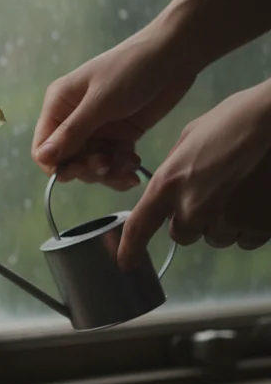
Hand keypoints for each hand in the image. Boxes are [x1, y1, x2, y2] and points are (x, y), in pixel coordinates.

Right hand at [32, 25, 198, 189]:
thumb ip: (72, 133)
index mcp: (59, 106)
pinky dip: (123, 168)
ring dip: (108, 172)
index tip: (78, 170)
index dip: (56, 165)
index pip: (44, 147)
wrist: (174, 54)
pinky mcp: (121, 134)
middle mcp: (74, 119)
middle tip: (107, 166)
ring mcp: (98, 128)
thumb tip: (42, 158)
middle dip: (87, 169)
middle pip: (69, 160)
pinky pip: (114, 161)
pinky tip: (135, 167)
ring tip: (128, 169)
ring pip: (92, 164)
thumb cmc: (130, 70)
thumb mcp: (100, 102)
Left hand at [119, 82, 270, 268]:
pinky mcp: (259, 227)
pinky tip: (258, 198)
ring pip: (217, 238)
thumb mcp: (191, 137)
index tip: (126, 264)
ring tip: (241, 189)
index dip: (130, 249)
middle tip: (214, 192)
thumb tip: (169, 189)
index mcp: (169, 183)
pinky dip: (250, 225)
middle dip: (193, 220)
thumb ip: (174, 168)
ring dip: (224, 222)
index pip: (139, 226)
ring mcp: (227, 220)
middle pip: (183, 235)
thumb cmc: (237, 119)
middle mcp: (193, 208)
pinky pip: (246, 240)